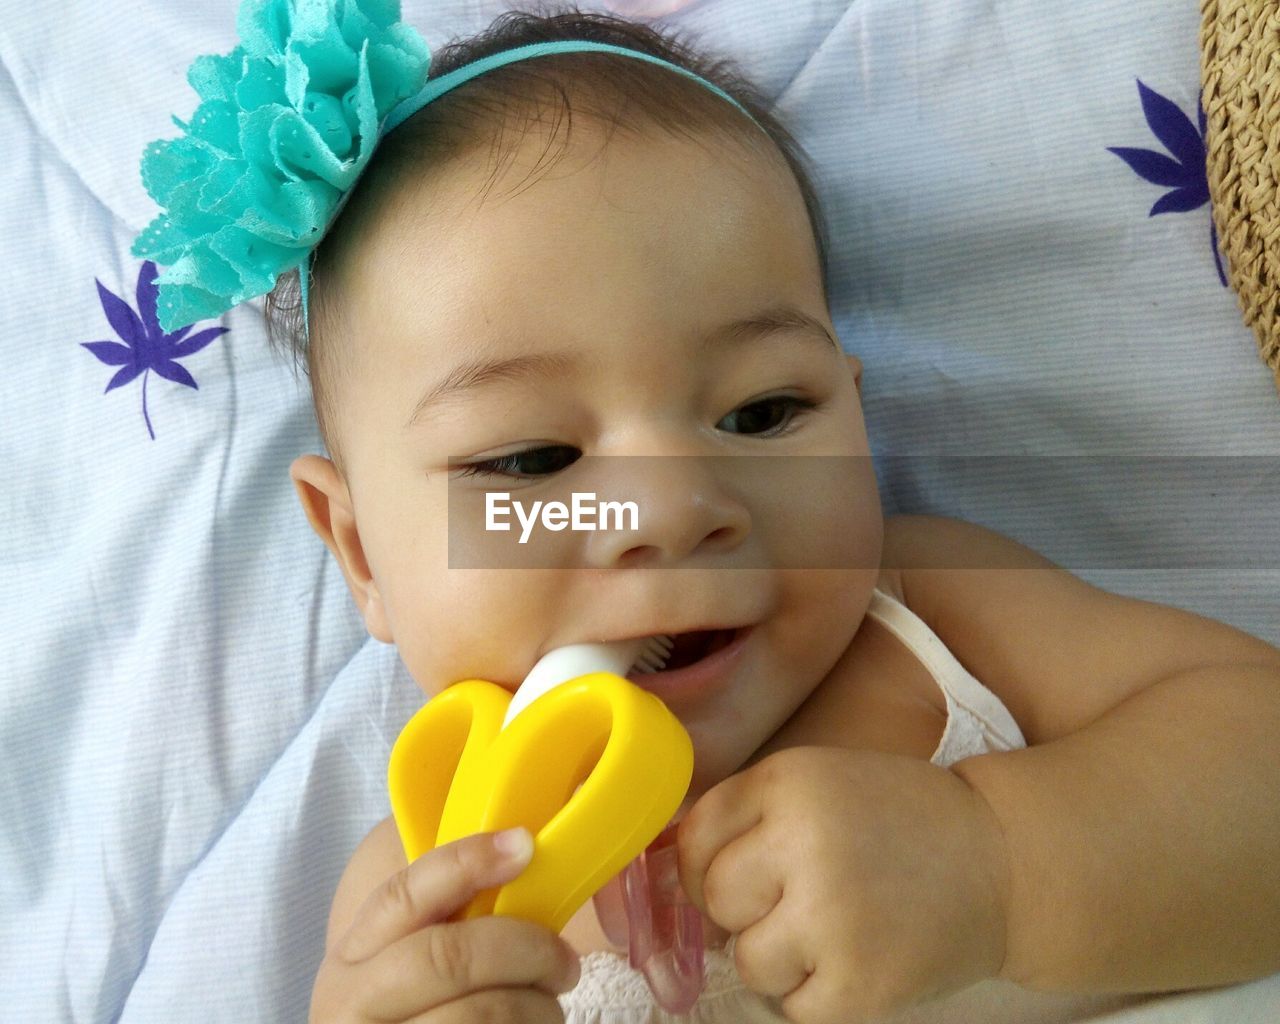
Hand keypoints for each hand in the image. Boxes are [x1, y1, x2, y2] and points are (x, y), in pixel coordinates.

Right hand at [310, 828, 580, 1022]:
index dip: (465, 862)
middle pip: (450, 957)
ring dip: (537, 1007)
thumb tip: (518, 856)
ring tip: (548, 1009)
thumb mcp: (402, 967)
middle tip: (564, 962)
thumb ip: (446, 923)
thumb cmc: (417, 1015)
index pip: (401, 895)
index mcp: (352, 958)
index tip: (523, 844)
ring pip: (481, 1014)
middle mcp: (352, 1005)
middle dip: (524, 949)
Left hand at [676, 747, 1009, 1023]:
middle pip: (716, 899)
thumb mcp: (820, 782)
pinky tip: (855, 959)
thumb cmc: (900, 819)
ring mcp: (831, 917)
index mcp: (789, 783)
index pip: (696, 836)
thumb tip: (665, 873)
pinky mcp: (859, 985)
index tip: (734, 875)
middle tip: (797, 900)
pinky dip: (816, 995)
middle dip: (745, 909)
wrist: (1005, 860)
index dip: (703, 864)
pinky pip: (793, 1008)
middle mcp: (803, 843)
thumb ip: (748, 815)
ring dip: (781, 956)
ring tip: (835, 928)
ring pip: (748, 961)